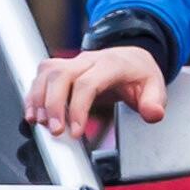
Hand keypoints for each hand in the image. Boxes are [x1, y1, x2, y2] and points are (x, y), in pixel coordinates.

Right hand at [29, 44, 164, 142]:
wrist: (132, 58)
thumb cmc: (139, 75)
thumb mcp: (155, 87)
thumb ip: (154, 102)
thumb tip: (153, 113)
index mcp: (111, 64)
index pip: (88, 83)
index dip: (78, 108)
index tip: (75, 131)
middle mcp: (89, 60)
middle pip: (61, 75)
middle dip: (53, 105)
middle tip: (55, 130)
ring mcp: (73, 62)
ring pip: (47, 72)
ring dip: (39, 98)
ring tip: (39, 122)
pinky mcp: (63, 68)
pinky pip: (42, 75)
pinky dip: (34, 94)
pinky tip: (33, 112)